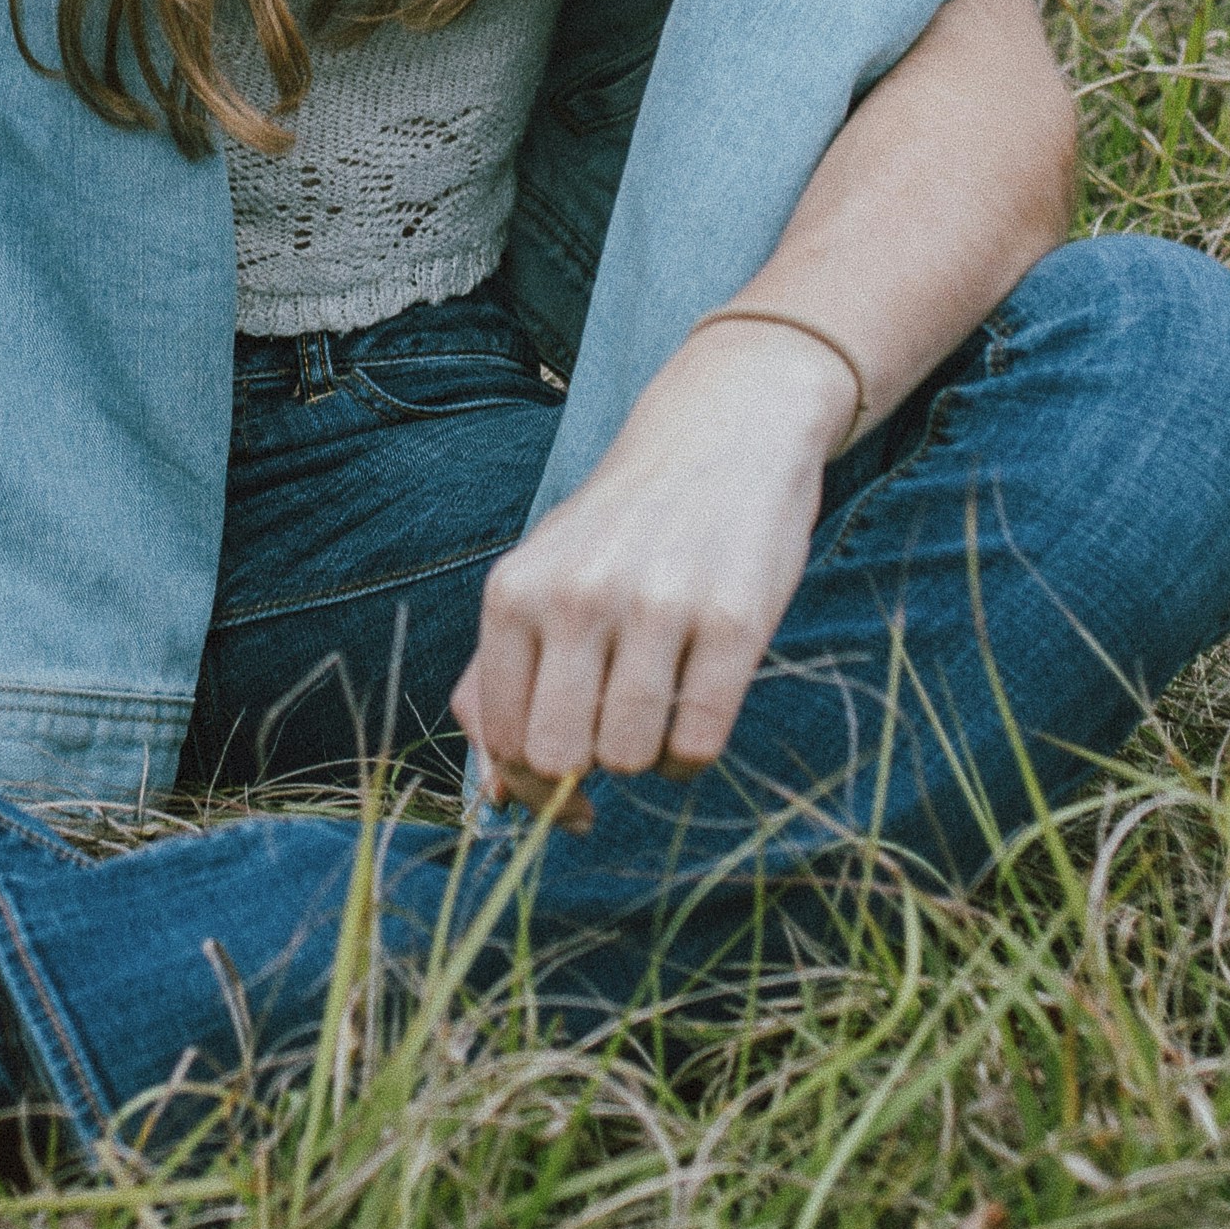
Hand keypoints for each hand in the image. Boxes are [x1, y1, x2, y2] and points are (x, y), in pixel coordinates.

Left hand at [453, 323, 840, 816]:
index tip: (561, 780)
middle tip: (610, 739)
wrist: (725, 431)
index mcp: (516, 589)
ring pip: (629, 758)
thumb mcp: (541, 576)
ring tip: (656, 713)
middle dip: (586, 773)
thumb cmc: (622, 527)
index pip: (503, 736)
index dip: (528, 783)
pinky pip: (699, 743)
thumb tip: (495, 797)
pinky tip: (694, 712)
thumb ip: (502, 678)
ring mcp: (657, 606)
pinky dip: (693, 753)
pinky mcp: (734, 620)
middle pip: (558, 757)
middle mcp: (577, 596)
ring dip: (645, 759)